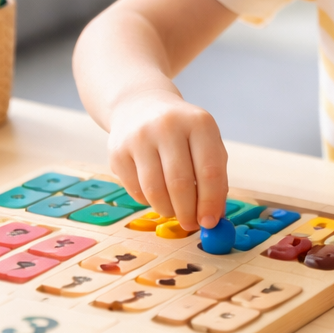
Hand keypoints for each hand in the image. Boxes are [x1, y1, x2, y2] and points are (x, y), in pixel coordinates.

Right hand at [106, 91, 227, 232]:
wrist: (140, 106)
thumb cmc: (182, 133)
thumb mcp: (206, 143)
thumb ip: (215, 178)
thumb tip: (213, 217)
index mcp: (198, 123)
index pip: (209, 170)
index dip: (211, 202)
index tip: (210, 222)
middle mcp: (167, 126)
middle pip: (180, 183)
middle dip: (188, 212)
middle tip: (191, 225)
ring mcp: (139, 138)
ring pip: (155, 191)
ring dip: (168, 210)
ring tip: (175, 211)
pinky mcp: (118, 152)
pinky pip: (136, 190)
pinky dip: (149, 201)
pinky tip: (157, 194)